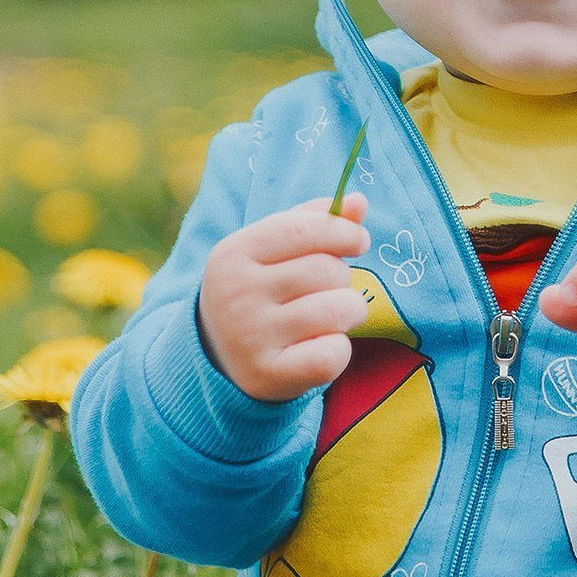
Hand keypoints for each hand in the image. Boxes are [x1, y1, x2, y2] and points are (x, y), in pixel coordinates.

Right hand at [198, 194, 372, 401]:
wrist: (217, 355)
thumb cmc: (258, 289)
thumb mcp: (273, 249)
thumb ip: (314, 221)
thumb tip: (359, 202)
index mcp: (233, 253)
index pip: (302, 229)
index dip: (342, 231)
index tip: (359, 240)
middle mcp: (237, 294)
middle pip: (326, 271)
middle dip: (342, 278)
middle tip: (328, 290)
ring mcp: (250, 338)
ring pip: (337, 310)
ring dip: (349, 312)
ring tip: (333, 317)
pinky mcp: (268, 375)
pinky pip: (332, 355)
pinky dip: (339, 351)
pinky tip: (320, 347)